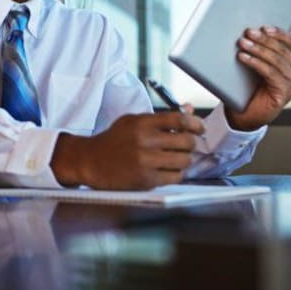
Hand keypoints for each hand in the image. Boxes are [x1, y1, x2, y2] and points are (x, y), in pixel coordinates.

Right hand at [50, 112, 204, 188]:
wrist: (90, 161)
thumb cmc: (114, 140)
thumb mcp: (133, 122)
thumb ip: (161, 118)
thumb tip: (189, 109)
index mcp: (141, 123)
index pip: (179, 119)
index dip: (195, 124)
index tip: (200, 129)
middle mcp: (144, 141)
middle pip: (186, 141)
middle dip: (191, 144)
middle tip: (186, 145)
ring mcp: (145, 161)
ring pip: (184, 161)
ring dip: (184, 160)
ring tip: (175, 158)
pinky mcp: (145, 180)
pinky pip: (175, 177)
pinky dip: (175, 174)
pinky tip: (167, 170)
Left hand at [226, 26, 290, 130]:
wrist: (243, 114)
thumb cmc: (248, 88)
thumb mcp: (256, 64)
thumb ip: (262, 49)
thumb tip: (260, 27)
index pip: (290, 42)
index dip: (277, 33)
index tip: (262, 27)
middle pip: (282, 50)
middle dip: (263, 40)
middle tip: (247, 33)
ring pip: (276, 60)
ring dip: (258, 50)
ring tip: (242, 43)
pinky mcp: (285, 93)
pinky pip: (270, 73)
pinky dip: (256, 63)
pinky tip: (243, 57)